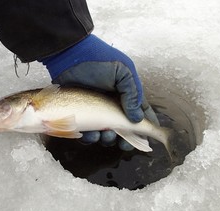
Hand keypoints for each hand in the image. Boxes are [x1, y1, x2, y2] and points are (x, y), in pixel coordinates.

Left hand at [40, 34, 158, 149]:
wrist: (70, 57)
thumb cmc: (98, 60)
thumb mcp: (123, 72)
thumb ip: (132, 94)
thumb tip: (138, 119)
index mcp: (126, 94)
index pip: (141, 113)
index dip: (146, 126)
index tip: (149, 138)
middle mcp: (113, 105)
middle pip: (123, 128)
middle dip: (125, 139)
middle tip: (123, 144)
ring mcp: (97, 111)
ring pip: (106, 133)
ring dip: (108, 139)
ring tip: (106, 135)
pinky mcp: (82, 115)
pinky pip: (88, 132)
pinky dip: (91, 136)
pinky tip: (92, 133)